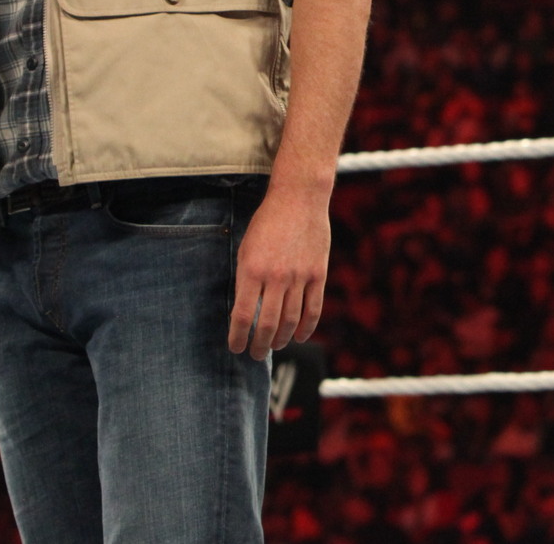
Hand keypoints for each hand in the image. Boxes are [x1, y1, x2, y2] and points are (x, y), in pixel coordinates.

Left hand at [228, 184, 329, 359]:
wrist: (298, 199)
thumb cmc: (267, 223)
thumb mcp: (246, 249)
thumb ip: (245, 280)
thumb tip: (243, 312)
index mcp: (252, 270)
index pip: (241, 316)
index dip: (237, 337)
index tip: (235, 347)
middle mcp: (276, 277)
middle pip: (266, 324)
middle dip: (259, 345)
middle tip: (255, 354)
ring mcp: (299, 276)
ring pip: (290, 321)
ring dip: (281, 339)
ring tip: (275, 346)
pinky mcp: (318, 274)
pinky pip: (313, 309)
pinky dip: (306, 328)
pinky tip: (298, 336)